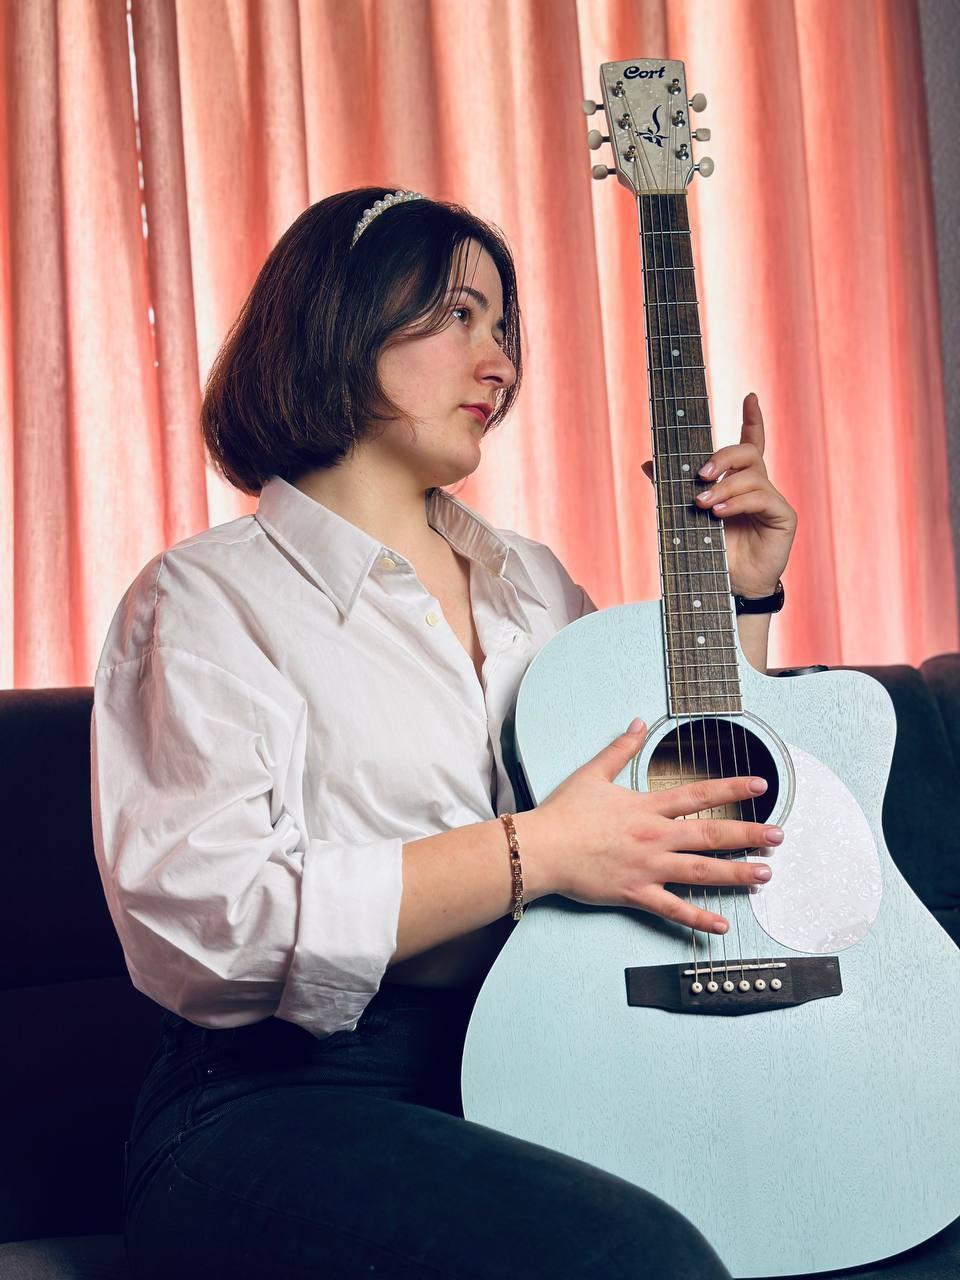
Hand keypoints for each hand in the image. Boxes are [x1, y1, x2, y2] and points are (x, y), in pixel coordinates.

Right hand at [530, 721, 783, 933]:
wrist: (542, 848)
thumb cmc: (564, 813)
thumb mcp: (592, 773)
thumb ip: (619, 748)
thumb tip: (637, 722)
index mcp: (646, 807)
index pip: (697, 794)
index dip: (731, 789)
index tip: (759, 786)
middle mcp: (654, 836)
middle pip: (710, 834)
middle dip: (748, 835)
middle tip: (779, 836)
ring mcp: (648, 867)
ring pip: (700, 871)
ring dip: (736, 873)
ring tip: (765, 874)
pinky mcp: (635, 892)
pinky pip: (672, 908)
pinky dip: (697, 918)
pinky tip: (722, 925)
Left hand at [641, 392, 796, 597]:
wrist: (728, 587)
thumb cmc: (711, 552)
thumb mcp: (685, 516)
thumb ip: (670, 488)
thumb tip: (646, 463)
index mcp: (739, 482)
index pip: (750, 443)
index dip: (752, 419)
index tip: (751, 396)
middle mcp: (758, 486)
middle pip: (747, 452)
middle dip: (722, 457)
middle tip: (700, 475)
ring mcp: (772, 500)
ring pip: (752, 474)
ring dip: (724, 487)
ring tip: (704, 505)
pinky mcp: (783, 516)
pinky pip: (762, 497)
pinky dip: (737, 502)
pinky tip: (719, 512)